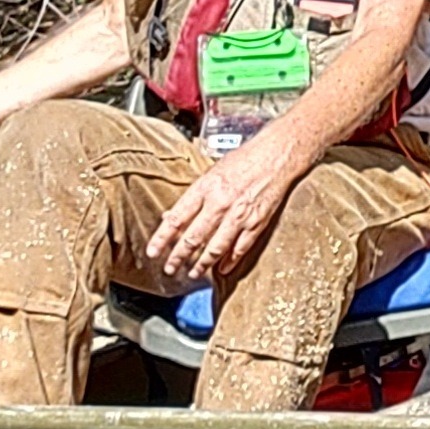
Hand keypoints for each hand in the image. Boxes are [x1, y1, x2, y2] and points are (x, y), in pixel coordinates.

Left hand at [144, 138, 295, 289]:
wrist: (277, 154)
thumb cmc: (244, 159)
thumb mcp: (212, 172)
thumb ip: (193, 197)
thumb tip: (171, 217)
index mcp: (205, 188)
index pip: (177, 218)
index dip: (162, 238)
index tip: (152, 252)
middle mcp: (220, 203)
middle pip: (193, 237)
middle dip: (178, 257)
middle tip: (169, 269)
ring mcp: (239, 215)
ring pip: (215, 247)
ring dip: (202, 264)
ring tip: (193, 273)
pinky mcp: (257, 222)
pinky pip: (240, 248)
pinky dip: (230, 261)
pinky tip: (222, 268)